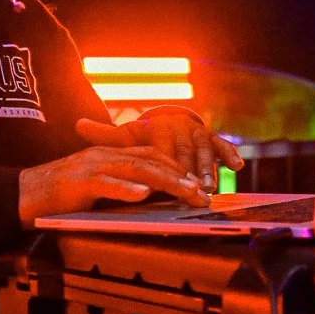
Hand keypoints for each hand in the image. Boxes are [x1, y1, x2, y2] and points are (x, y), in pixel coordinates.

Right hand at [19, 144, 207, 224]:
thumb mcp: (95, 186)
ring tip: (186, 193)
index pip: (151, 155)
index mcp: (110, 155)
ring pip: (136, 169)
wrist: (22, 194)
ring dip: (165, 182)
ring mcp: (92, 166)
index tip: (197, 184)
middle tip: (203, 194)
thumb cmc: (59, 196)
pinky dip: (126, 189)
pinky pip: (106, 183)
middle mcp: (105, 155)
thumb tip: (148, 197)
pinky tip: (142, 195)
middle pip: (151, 161)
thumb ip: (119, 186)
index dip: (177, 168)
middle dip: (181, 177)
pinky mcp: (79, 181)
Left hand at [76, 112, 244, 193]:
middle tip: (190, 193)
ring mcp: (197, 132)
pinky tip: (237, 165)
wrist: (167, 120)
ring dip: (208, 169)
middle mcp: (178, 128)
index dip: (160, 169)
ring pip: (203, 152)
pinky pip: (222, 145)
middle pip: (183, 155)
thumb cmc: (145, 133)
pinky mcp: (211, 136)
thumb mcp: (125, 134)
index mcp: (157, 128)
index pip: (158, 152)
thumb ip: (104, 134)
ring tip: (208, 187)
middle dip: (187, 175)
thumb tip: (77, 123)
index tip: (159, 185)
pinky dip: (230, 154)